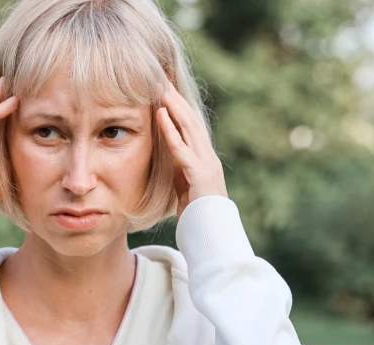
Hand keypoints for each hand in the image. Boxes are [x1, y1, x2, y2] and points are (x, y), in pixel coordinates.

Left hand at [155, 81, 227, 218]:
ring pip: (189, 127)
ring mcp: (206, 164)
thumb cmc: (198, 217)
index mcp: (204, 160)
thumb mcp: (185, 188)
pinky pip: (182, 147)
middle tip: (162, 79)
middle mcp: (208, 157)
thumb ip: (180, 172)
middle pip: (192, 120)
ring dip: (174, 106)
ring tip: (160, 88)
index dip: (180, 108)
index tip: (166, 91)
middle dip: (177, 99)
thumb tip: (169, 160)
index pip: (192, 127)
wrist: (212, 236)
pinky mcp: (199, 174)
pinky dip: (171, 129)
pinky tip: (161, 114)